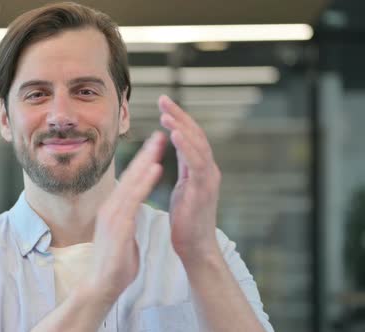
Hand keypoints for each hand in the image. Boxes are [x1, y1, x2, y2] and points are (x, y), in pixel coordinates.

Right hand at [87, 131, 166, 301]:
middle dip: (146, 153)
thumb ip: (128, 223)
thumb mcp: (124, 237)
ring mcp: (113, 215)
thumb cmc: (114, 264)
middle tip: (159, 134)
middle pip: (131, 175)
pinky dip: (145, 181)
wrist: (100, 285)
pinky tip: (155, 168)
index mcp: (114, 210)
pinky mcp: (118, 225)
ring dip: (146, 160)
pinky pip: (135, 199)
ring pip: (132, 181)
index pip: (131, 181)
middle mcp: (111, 207)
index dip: (143, 162)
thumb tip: (132, 217)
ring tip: (159, 142)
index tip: (155, 147)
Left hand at [158, 95, 221, 263]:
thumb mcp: (184, 189)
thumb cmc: (187, 222)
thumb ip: (184, 168)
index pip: (190, 137)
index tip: (163, 104)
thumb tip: (176, 150)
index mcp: (200, 169)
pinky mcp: (204, 191)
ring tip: (167, 113)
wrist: (196, 249)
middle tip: (163, 99)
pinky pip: (197, 164)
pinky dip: (187, 147)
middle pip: (196, 135)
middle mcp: (208, 170)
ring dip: (182, 127)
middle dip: (179, 115)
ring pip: (198, 145)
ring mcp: (208, 180)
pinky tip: (175, 133)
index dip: (178, 119)